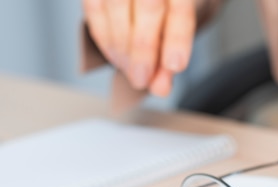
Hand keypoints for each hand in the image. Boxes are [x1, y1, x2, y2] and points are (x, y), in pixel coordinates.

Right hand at [82, 0, 196, 95]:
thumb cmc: (168, 8)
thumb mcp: (178, 31)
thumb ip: (169, 59)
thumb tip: (160, 88)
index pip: (182, 9)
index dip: (178, 39)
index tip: (175, 66)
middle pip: (149, 5)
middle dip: (143, 49)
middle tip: (141, 79)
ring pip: (117, 5)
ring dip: (121, 46)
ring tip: (127, 69)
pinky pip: (94, 6)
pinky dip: (103, 36)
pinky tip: (114, 55)